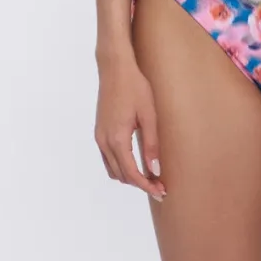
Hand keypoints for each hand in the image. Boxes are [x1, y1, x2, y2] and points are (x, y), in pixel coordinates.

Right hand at [95, 56, 166, 202]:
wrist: (114, 69)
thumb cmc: (135, 88)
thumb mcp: (149, 116)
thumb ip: (152, 144)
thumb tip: (155, 170)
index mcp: (117, 139)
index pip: (131, 173)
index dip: (147, 185)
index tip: (161, 192)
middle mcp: (104, 141)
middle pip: (121, 175)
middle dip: (140, 184)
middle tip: (160, 186)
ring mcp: (99, 137)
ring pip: (113, 169)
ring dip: (130, 176)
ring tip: (150, 177)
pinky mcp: (100, 132)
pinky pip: (108, 158)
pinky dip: (121, 166)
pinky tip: (135, 163)